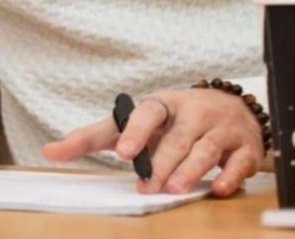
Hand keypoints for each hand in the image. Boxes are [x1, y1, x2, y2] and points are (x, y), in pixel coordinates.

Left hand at [42, 88, 262, 196]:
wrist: (231, 108)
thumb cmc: (171, 121)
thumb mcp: (134, 123)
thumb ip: (93, 137)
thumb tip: (49, 151)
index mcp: (164, 105)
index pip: (148, 112)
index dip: (135, 131)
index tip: (123, 153)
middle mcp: (194, 112)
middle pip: (177, 137)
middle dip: (162, 162)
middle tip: (147, 185)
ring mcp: (222, 129)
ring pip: (206, 148)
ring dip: (191, 169)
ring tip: (175, 189)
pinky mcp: (245, 147)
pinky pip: (240, 161)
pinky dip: (230, 175)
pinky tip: (218, 189)